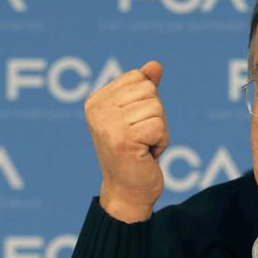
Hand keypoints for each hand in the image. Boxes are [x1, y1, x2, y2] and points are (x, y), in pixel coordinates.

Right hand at [84, 61, 167, 221]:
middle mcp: (97, 110)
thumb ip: (145, 88)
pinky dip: (161, 142)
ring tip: (143, 147)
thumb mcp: (139, 116)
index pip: (139, 78)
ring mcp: (108, 124)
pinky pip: (160, 126)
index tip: (136, 125)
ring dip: (159, 131)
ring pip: (157, 108)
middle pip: (149, 91)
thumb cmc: (136, 154)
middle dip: (156, 117)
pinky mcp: (123, 139)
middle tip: (142, 139)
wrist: (128, 192)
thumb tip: (155, 65)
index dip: (148, 102)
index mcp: (97, 101)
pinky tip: (146, 155)